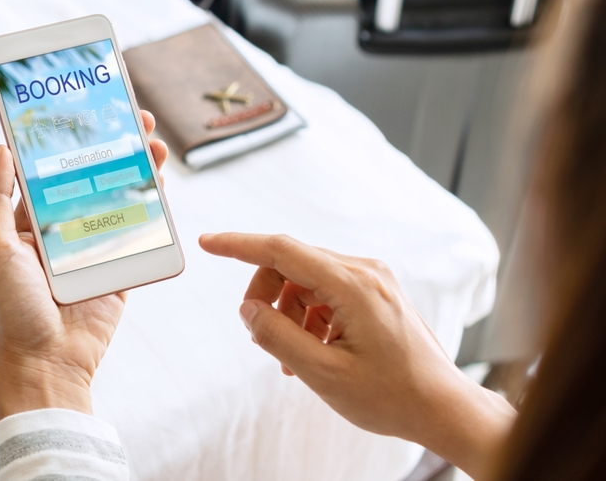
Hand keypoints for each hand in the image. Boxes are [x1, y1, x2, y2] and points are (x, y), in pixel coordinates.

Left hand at [0, 110, 168, 421]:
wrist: (48, 362)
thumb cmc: (12, 307)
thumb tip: (1, 149)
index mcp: (29, 221)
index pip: (51, 169)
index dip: (68, 139)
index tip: (84, 110)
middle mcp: (63, 229)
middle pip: (93, 175)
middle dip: (114, 146)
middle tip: (133, 118)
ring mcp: (94, 246)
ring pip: (120, 196)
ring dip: (138, 167)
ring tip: (153, 142)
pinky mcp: (120, 265)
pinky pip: (139, 229)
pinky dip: (152, 204)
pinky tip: (160, 180)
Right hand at [199, 233, 515, 480]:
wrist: (443, 407)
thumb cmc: (391, 395)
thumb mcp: (324, 373)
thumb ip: (277, 336)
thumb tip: (248, 309)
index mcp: (352, 285)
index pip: (281, 250)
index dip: (238, 245)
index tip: (207, 243)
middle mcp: (364, 271)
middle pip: (291, 263)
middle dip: (266, 295)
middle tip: (258, 334)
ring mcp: (372, 279)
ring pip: (305, 278)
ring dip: (287, 311)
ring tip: (292, 355)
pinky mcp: (375, 291)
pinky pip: (325, 290)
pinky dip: (308, 315)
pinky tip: (311, 350)